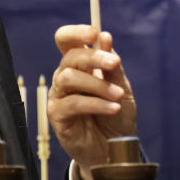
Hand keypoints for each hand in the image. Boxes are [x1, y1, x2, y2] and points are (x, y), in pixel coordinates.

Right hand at [49, 25, 136, 179]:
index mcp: (80, 66)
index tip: (94, 32)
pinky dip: (96, 103)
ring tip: (118, 96)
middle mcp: (65, 77)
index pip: (66, 41)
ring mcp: (59, 96)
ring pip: (69, 77)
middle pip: (70, 57)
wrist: (114, 147)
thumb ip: (112, 66)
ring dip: (98, 84)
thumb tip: (105, 37)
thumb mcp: (121, 87)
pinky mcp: (57, 115)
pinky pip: (72, 103)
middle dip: (95, 57)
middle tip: (115, 63)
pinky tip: (113, 108)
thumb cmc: (117, 115)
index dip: (76, 33)